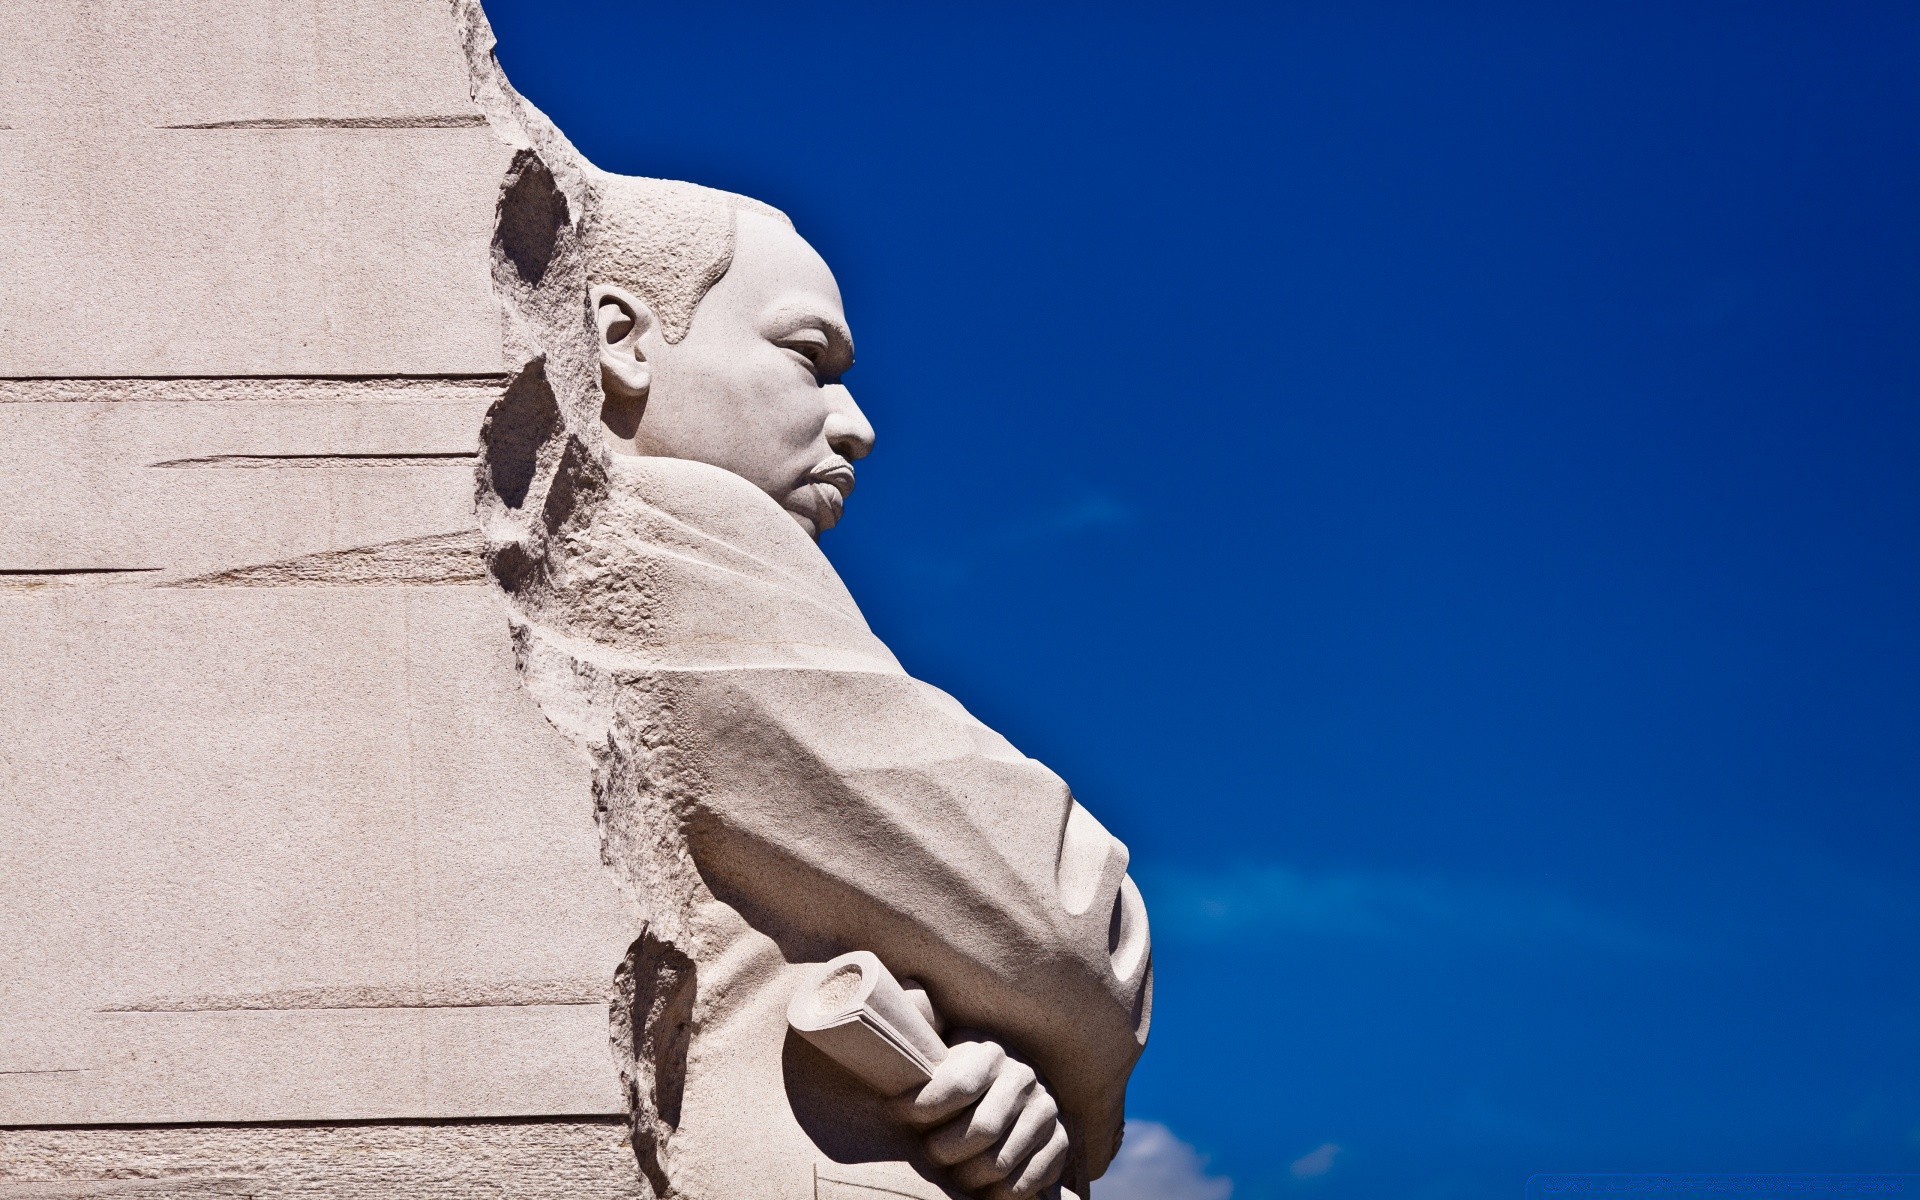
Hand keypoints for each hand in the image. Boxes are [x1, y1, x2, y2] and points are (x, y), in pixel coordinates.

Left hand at [894, 1034, 1069, 1198]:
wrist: (1005, 1091)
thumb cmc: (954, 1071)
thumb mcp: (936, 1043)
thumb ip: (920, 1021)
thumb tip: (907, 988)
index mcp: (990, 1052)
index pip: (959, 1085)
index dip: (922, 1107)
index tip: (897, 1115)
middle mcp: (1023, 1077)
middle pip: (981, 1130)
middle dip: (944, 1149)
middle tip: (929, 1153)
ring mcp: (1046, 1110)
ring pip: (1001, 1161)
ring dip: (969, 1176)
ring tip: (953, 1172)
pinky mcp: (1061, 1142)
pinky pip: (1028, 1181)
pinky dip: (1000, 1192)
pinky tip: (983, 1187)